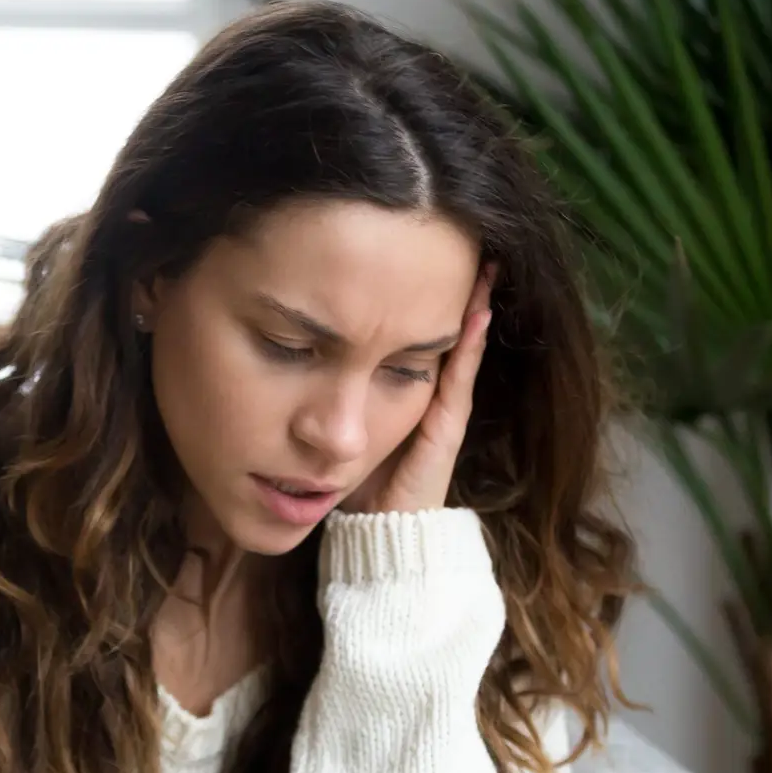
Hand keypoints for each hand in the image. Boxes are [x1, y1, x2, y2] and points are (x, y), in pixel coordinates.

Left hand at [341, 262, 496, 514]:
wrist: (378, 532)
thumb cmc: (354, 483)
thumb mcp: (338, 421)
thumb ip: (326, 390)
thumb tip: (289, 349)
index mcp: (401, 390)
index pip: (413, 333)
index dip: (416, 295)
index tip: (415, 252)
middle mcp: (428, 395)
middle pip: (441, 331)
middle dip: (450, 289)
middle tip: (462, 241)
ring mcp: (442, 409)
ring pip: (460, 346)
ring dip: (473, 307)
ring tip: (483, 265)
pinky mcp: (446, 427)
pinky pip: (459, 378)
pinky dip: (470, 345)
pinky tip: (476, 313)